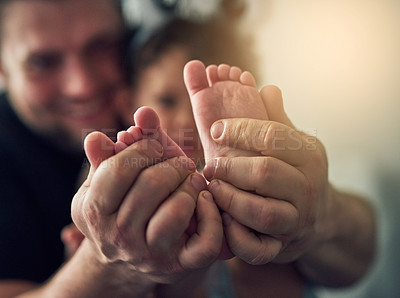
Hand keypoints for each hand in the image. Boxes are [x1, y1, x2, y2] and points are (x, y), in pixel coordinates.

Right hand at [71, 133, 222, 283]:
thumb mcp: (106, 186)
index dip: (141, 148)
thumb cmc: (120, 211)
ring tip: (192, 178)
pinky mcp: (181, 265)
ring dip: (189, 186)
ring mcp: (152, 255)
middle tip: (180, 163)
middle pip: (151, 186)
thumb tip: (95, 136)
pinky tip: (205, 199)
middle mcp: (120, 238)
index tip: (154, 146)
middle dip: (171, 165)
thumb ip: (105, 157)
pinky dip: (211, 216)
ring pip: (176, 213)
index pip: (118, 170)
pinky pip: (206, 243)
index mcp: (95, 213)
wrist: (127, 262)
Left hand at [203, 86, 329, 264]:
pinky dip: (235, 236)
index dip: (239, 130)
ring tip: (212, 188)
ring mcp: (297, 221)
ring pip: (261, 212)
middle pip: (264, 173)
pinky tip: (222, 220)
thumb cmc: (296, 172)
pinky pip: (257, 249)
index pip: (271, 136)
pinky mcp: (282, 247)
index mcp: (309, 154)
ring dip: (229, 199)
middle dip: (230, 167)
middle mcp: (307, 187)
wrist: (320, 218)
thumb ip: (277, 117)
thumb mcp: (294, 142)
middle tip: (209, 165)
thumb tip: (265, 87)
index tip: (215, 129)